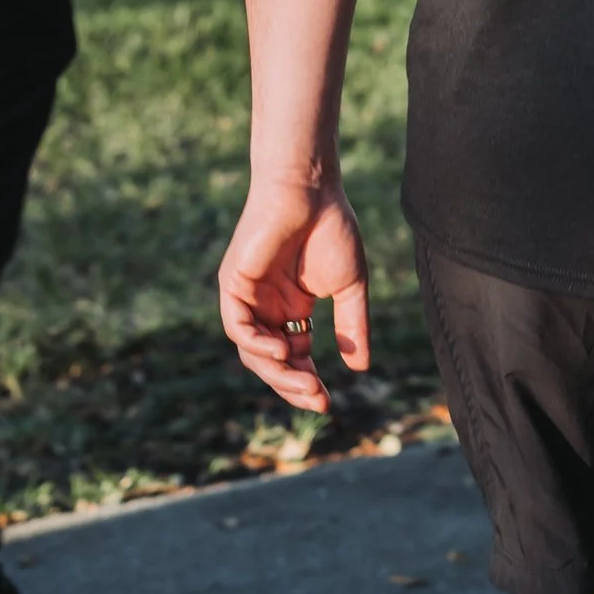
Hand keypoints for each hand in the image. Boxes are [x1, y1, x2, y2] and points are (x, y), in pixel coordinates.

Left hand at [218, 174, 371, 412]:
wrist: (311, 191)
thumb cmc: (331, 230)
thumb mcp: (349, 288)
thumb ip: (352, 326)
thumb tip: (360, 368)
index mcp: (292, 307)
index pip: (294, 356)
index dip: (307, 380)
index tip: (327, 401)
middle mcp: (266, 306)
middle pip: (272, 360)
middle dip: (292, 384)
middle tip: (317, 399)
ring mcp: (247, 297)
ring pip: (252, 350)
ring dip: (276, 372)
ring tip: (306, 384)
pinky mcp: (233, 284)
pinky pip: (237, 327)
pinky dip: (256, 345)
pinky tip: (282, 352)